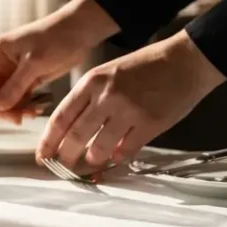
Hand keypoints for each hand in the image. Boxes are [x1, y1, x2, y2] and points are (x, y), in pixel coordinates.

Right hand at [0, 0, 118, 124]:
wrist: (79, 31)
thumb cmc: (55, 38)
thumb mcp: (34, 63)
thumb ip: (15, 86)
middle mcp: (1, 62)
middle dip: (3, 108)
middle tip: (18, 120)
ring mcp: (14, 71)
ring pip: (6, 98)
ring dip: (16, 109)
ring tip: (32, 113)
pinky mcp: (27, 77)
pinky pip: (19, 97)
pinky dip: (26, 106)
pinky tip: (37, 108)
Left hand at [37, 30, 226, 168]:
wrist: (184, 60)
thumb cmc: (145, 66)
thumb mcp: (108, 73)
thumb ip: (90, 98)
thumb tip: (72, 129)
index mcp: (92, 82)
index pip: (61, 117)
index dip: (49, 140)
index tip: (42, 155)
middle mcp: (106, 96)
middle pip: (76, 135)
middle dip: (65, 155)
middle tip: (61, 166)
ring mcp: (129, 110)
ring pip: (100, 146)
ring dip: (93, 157)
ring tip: (91, 160)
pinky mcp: (150, 123)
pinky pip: (128, 149)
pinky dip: (119, 156)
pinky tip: (117, 157)